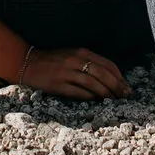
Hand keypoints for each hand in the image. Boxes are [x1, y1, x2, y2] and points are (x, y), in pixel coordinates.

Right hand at [13, 46, 129, 99]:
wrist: (28, 62)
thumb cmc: (53, 60)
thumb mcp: (72, 55)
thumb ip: (89, 63)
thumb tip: (109, 78)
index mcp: (81, 52)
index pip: (106, 64)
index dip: (119, 76)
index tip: (126, 86)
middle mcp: (75, 60)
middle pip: (102, 74)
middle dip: (117, 86)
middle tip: (126, 96)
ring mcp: (66, 73)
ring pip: (92, 84)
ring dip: (106, 93)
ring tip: (114, 101)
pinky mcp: (58, 85)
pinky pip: (78, 92)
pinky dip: (90, 97)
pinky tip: (97, 102)